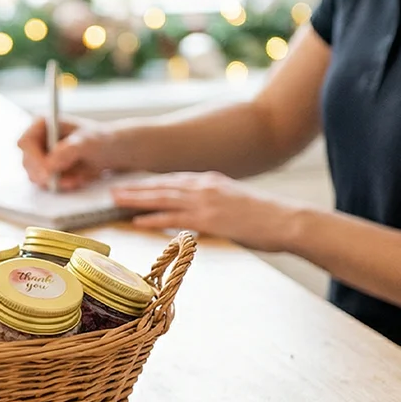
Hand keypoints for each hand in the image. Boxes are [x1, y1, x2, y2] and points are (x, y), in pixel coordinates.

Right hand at [17, 116, 117, 190]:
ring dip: (56, 181)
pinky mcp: (45, 172)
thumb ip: (68, 151)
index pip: (26, 142)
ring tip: (77, 177)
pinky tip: (76, 179)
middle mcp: (37, 140)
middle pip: (27, 162)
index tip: (48, 172)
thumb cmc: (98, 139)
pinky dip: (61, 185)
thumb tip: (49, 164)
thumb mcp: (87, 141)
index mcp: (42, 124)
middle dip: (46, 174)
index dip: (34, 158)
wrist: (107, 152)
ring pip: (35, 176)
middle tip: (67, 180)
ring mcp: (39, 157)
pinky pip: (46, 185)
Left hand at [111, 172, 300, 252]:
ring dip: (136, 199)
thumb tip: (198, 214)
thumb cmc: (266, 218)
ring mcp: (206, 201)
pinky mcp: (209, 219)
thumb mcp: (235, 203)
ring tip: (115, 200)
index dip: (150, 183)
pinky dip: (152, 218)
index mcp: (210, 181)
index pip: (173, 180)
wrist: (289, 221)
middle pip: (161, 185)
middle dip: (135, 187)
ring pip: (162, 198)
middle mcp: (204, 186)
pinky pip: (173, 218)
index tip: (131, 183)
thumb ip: (214, 205)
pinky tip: (136, 220)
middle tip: (112, 188)